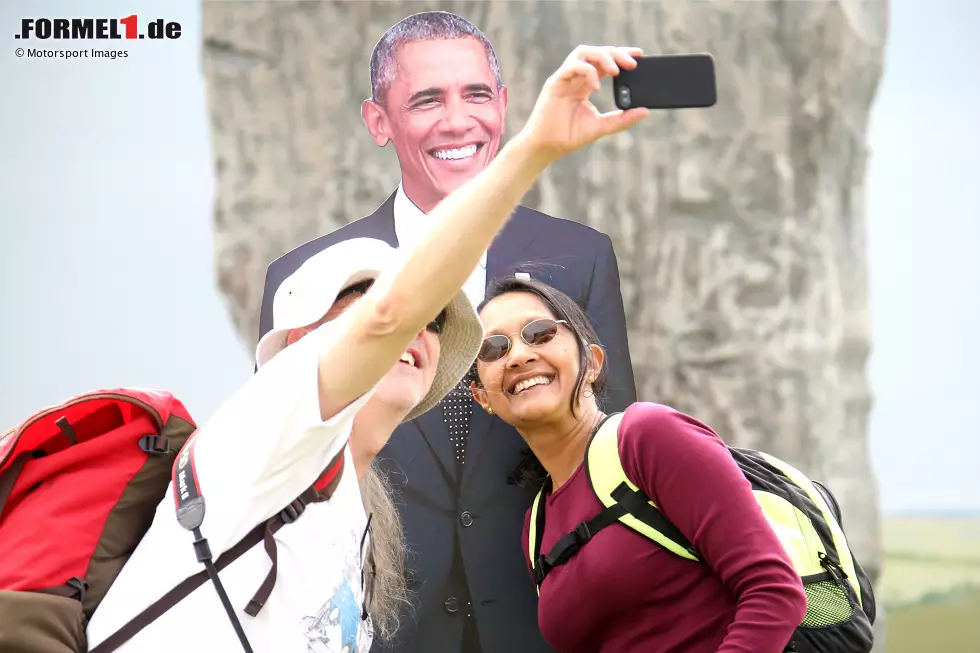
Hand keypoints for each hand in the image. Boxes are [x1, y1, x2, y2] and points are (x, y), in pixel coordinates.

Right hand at [519, 45, 649, 161]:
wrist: (547, 148)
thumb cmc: (569, 136)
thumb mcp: (602, 126)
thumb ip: (622, 119)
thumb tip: (645, 111)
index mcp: (585, 85)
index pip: (605, 62)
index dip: (621, 55)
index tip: (640, 55)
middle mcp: (575, 78)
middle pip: (596, 53)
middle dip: (616, 53)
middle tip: (632, 63)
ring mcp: (564, 78)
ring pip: (583, 52)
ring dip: (602, 57)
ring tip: (616, 70)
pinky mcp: (554, 83)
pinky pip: (572, 66)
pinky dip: (587, 71)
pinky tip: (596, 86)